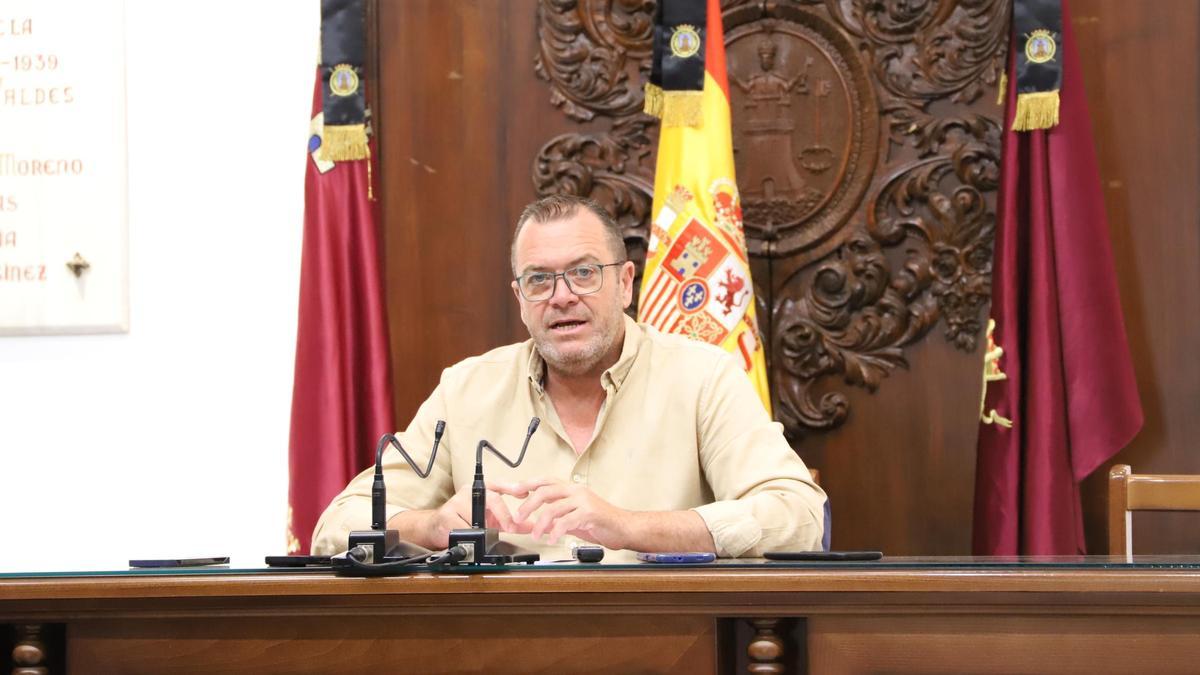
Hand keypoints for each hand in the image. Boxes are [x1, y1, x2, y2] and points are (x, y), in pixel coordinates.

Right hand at [427, 480, 532, 546]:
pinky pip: (465, 528)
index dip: (512, 488)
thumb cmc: (464, 521)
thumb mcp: (490, 521)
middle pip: (493, 499)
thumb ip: (509, 522)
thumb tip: (531, 526)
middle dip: (504, 515)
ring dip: (483, 530)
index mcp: (481, 490)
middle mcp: (469, 492)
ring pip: (479, 517)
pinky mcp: (447, 514)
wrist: (437, 527)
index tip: (524, 494)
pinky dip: (470, 535)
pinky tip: (468, 537)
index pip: (499, 485)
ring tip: (481, 534)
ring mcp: (457, 501)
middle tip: (512, 527)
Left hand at [508, 478, 630, 548]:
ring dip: (540, 523)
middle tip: (518, 516)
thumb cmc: (600, 523)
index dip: (528, 484)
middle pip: (545, 491)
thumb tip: (539, 523)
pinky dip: (556, 531)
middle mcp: (577, 491)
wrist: (624, 528)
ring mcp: (584, 501)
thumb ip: (558, 517)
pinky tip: (552, 539)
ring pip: (553, 507)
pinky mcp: (590, 513)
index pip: (545, 481)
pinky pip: (566, 522)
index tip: (513, 490)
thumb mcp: (575, 517)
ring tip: (536, 535)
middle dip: (528, 504)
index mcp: (572, 489)